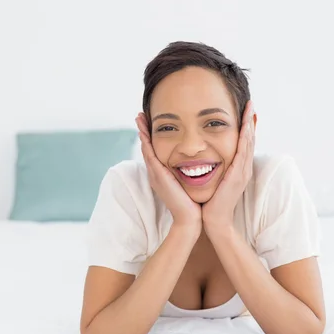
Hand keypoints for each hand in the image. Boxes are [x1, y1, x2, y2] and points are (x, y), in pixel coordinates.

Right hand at [135, 113, 201, 230]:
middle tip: (140, 115)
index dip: (150, 137)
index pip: (154, 151)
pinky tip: (144, 132)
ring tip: (139, 118)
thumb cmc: (191, 202)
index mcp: (163, 173)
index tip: (149, 123)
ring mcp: (155, 174)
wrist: (189, 218)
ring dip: (142, 132)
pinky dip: (146, 143)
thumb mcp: (187, 183)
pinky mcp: (158, 176)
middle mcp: (156, 172)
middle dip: (143, 131)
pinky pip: (150, 155)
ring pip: (146, 148)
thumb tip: (195, 164)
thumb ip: (187, 174)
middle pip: (146, 147)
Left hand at [202, 101, 255, 232]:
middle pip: (249, 139)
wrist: (213, 220)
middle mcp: (243, 168)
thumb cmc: (210, 201)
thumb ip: (214, 167)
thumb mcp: (214, 179)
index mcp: (238, 168)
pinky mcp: (237, 176)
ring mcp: (242, 172)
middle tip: (250, 103)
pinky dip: (245, 139)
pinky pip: (243, 153)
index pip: (243, 143)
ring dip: (249, 125)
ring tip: (250, 109)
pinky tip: (245, 128)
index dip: (245, 126)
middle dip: (249, 121)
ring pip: (249, 143)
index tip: (243, 110)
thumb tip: (205, 156)